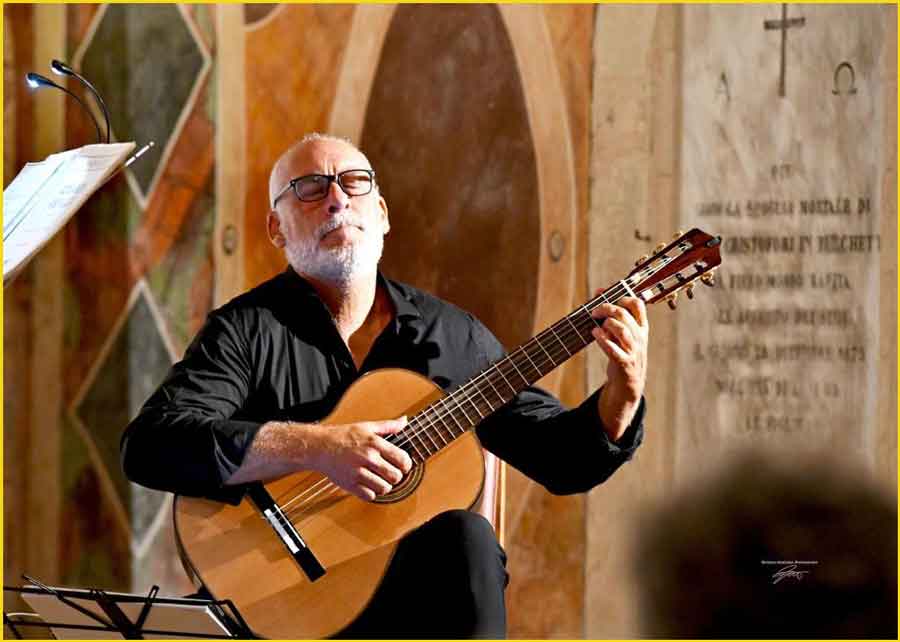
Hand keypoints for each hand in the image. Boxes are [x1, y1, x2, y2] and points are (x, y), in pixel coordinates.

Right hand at [309, 417, 413, 500]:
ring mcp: (358, 473)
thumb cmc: (343, 436)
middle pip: (396, 476)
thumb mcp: (367, 426)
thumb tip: (404, 421)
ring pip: (384, 488)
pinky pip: (370, 496)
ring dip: (385, 486)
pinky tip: (368, 485)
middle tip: (391, 474)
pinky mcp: (350, 485)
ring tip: (379, 480)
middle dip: (396, 477)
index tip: (402, 466)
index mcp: (375, 444)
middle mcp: (368, 458)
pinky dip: (371, 493)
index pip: (402, 459)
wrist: (320, 446)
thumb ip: (388, 426)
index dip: (406, 465)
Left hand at [590, 295, 648, 439]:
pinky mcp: (624, 365)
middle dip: (607, 308)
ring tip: (595, 325)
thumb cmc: (622, 354)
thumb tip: (599, 290)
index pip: (638, 304)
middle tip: (594, 310)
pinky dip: (603, 340)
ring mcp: (633, 351)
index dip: (622, 296)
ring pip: (622, 330)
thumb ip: (612, 314)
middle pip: (626, 315)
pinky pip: (614, 350)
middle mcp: (639, 338)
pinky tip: (594, 334)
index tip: (606, 295)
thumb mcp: (621, 334)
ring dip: (606, 323)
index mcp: (641, 328)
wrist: (628, 385)